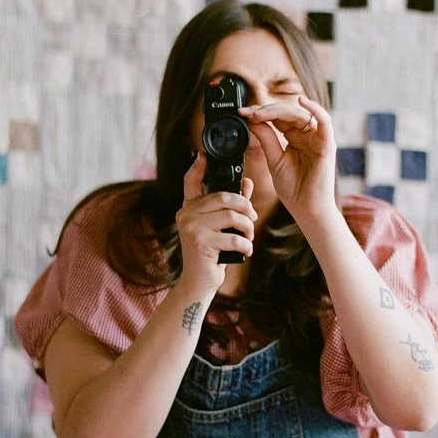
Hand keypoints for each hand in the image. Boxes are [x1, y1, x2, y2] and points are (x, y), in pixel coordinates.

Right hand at [176, 151, 257, 296]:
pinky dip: (245, 245)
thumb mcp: (220, 227)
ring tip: (249, 237)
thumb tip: (248, 183)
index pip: (190, 180)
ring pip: (231, 215)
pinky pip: (233, 237)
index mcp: (188, 208)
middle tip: (252, 218)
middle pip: (224, 196)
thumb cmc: (210, 253)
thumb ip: (231, 206)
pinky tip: (245, 251)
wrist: (198, 283)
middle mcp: (186, 214)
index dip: (198, 165)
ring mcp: (191, 227)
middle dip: (245, 206)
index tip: (204, 154)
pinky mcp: (200, 242)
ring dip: (248, 227)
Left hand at [237, 94, 337, 227]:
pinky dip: (315, 108)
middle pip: (288, 112)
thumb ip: (266, 139)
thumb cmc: (294, 189)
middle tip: (249, 113)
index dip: (260, 113)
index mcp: (295, 138)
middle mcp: (307, 135)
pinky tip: (302, 101)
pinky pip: (325, 121)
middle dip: (266, 110)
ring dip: (280, 110)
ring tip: (261, 113)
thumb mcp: (274, 160)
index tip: (242, 113)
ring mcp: (318, 138)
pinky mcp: (327, 144)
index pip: (278, 117)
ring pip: (301, 113)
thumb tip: (252, 120)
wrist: (307, 210)